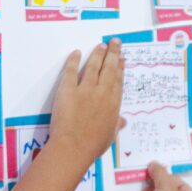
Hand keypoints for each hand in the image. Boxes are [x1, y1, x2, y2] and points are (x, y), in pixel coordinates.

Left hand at [49, 41, 124, 167]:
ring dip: (97, 54)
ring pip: (93, 67)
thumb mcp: (110, 136)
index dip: (120, 68)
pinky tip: (76, 53)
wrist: (74, 148)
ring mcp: (85, 90)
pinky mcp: (67, 90)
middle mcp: (102, 93)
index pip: (118, 81)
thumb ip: (116, 125)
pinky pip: (70, 71)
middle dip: (113, 54)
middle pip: (109, 69)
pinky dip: (73, 61)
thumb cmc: (93, 146)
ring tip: (101, 45)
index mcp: (113, 104)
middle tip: (115, 42)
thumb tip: (123, 121)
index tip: (122, 59)